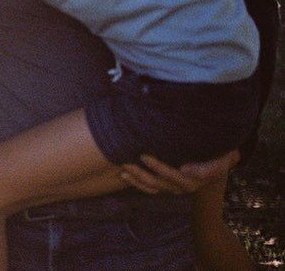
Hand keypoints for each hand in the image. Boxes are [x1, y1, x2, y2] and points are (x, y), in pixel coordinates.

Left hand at [120, 149, 239, 194]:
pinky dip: (136, 182)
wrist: (217, 156)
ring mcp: (173, 187)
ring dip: (136, 178)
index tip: (143, 156)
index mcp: (194, 180)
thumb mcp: (219, 159)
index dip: (158, 167)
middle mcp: (182, 186)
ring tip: (122, 168)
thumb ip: (208, 168)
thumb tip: (185, 171)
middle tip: (126, 162)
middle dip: (141, 173)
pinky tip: (124, 174)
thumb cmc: (217, 153)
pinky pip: (149, 188)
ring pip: (152, 186)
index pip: (173, 176)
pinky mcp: (166, 185)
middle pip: (159, 182)